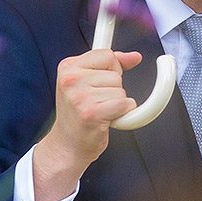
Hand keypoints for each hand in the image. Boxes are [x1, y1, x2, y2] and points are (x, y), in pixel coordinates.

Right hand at [30, 46, 143, 200]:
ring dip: (116, 103)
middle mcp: (71, 80)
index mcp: (68, 67)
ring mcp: (80, 97)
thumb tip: (135, 57)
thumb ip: (111, 66)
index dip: (112, 70)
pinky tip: (106, 119)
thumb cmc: (78, 114)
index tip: (103, 82)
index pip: (107, 55)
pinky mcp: (91, 113)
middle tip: (97, 102)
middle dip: (113, 89)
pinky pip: (124, 105)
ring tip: (99, 112)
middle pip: (116, 74)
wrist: (66, 145)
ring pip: (121, 90)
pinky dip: (122, 114)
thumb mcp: (87, 82)